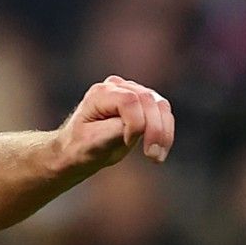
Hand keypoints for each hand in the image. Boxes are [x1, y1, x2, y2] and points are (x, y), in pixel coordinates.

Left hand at [56, 75, 174, 172]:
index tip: (128, 143)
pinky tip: (159, 151)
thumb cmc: (80, 148)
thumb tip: (141, 126)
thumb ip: (115, 131)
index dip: (135, 123)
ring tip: (156, 157)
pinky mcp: (144, 103)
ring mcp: (132, 92)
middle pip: (148, 100)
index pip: (129, 100)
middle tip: (152, 156)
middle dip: (155, 129)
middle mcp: (117, 87)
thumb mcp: (93, 143)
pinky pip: (163, 113)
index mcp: (99, 94)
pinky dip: (166, 133)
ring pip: (161, 106)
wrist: (79, 151)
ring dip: (164, 132)